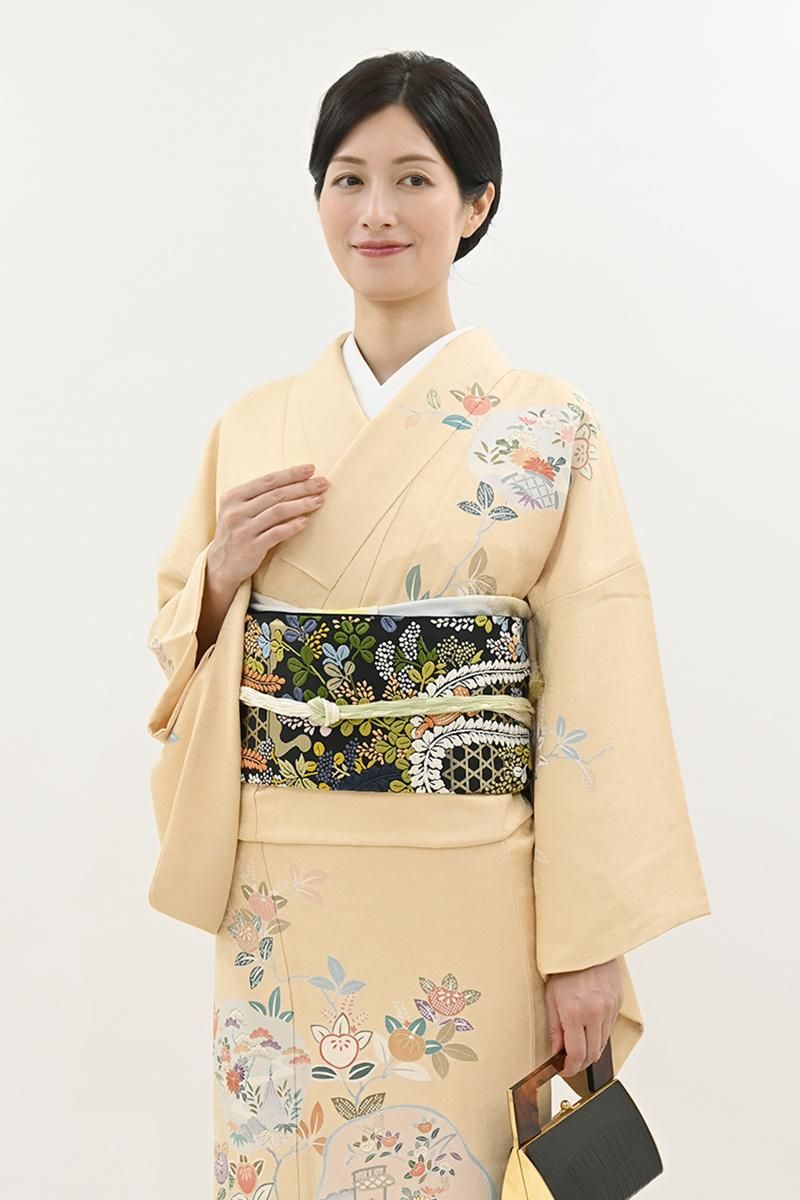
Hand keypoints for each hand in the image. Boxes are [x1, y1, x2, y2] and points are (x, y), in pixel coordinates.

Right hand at [209, 462, 328, 588]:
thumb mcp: (238, 510)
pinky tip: (306, 521)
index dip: (291, 474)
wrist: (221, 565)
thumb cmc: (236, 533)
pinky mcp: (251, 547)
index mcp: (233, 496)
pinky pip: (276, 533)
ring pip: (278, 512)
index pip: (267, 480)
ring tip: (319, 500)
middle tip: (323, 483)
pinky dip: (292, 526)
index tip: (311, 469)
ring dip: (301, 504)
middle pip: (276, 494)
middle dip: (302, 487)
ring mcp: (243, 529)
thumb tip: (293, 482)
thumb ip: (257, 497)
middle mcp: (236, 511)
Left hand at [544, 959, 622, 1076]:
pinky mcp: (618, 1003)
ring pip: (602, 1043)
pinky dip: (599, 1034)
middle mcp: (595, 1012)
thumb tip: (556, 1053)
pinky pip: (609, 1028)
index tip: (563, 1070)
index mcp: (575, 1012)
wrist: (585, 944)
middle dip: (580, 1063)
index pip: (577, 1054)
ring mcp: (609, 1008)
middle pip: (592, 1054)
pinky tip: (589, 1027)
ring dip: (590, 1050)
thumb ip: (555, 1028)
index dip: (570, 1068)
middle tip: (569, 1062)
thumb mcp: (551, 997)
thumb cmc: (564, 967)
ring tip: (578, 1045)